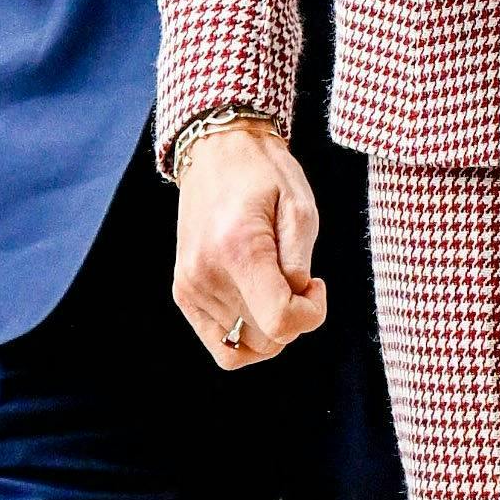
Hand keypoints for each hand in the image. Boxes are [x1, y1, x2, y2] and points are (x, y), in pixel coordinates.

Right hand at [174, 120, 327, 369]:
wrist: (217, 152)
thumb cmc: (265, 175)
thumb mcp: (301, 208)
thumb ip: (301, 264)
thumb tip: (293, 305)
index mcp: (238, 251)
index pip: (280, 324)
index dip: (311, 315)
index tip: (316, 284)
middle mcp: (206, 276)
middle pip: (265, 340)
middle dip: (294, 318)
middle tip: (297, 278)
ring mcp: (190, 287)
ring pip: (245, 347)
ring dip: (270, 326)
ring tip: (274, 285)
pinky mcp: (183, 292)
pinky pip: (221, 344)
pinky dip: (246, 334)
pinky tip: (257, 301)